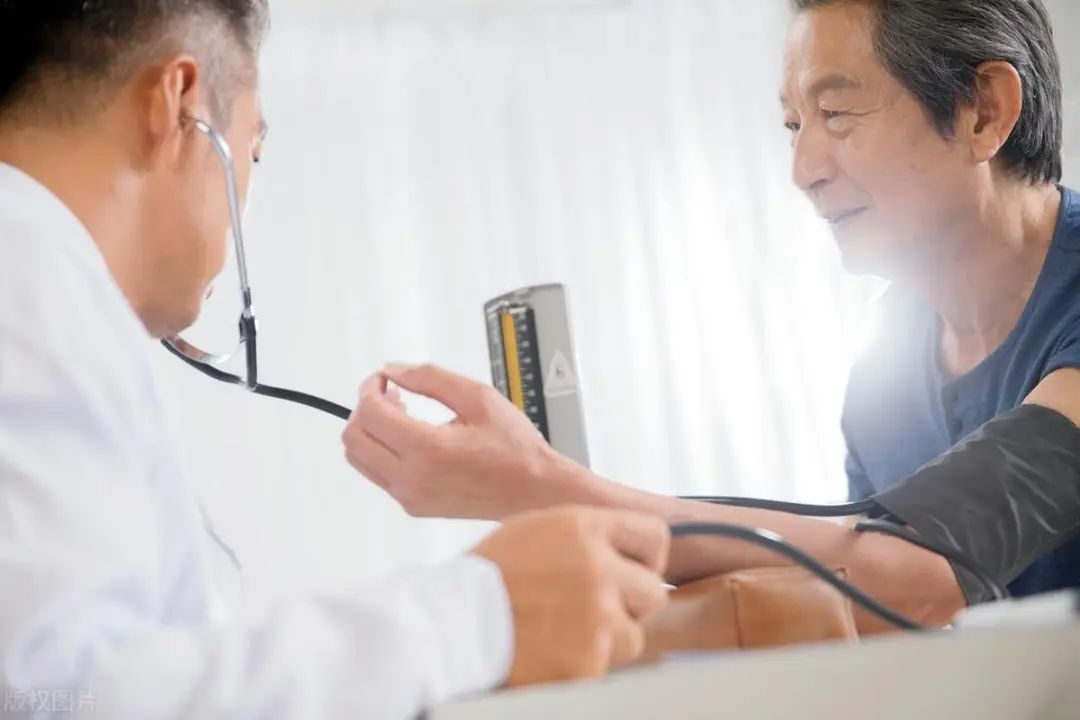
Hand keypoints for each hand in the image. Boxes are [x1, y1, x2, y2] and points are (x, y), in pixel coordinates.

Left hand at [342, 364, 600, 518]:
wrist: (534, 493)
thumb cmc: (516, 451)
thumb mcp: (477, 397)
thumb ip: (430, 378)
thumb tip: (394, 371)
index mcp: (428, 450)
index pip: (370, 414)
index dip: (370, 388)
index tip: (383, 379)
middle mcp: (412, 479)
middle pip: (354, 438)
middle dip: (365, 408)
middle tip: (390, 394)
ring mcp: (410, 497)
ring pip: (358, 459)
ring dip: (370, 431)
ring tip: (401, 414)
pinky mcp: (413, 507)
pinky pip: (377, 474)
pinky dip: (381, 451)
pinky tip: (410, 437)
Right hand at [472, 506, 670, 685]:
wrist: (453, 623)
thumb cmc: (489, 575)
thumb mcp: (538, 528)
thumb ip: (586, 535)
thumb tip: (626, 546)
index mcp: (585, 528)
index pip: (655, 535)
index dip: (647, 557)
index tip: (632, 570)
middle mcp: (598, 568)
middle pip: (653, 590)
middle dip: (630, 603)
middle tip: (594, 609)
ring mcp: (597, 616)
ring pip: (635, 634)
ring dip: (609, 638)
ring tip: (566, 632)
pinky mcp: (589, 659)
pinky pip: (607, 665)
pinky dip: (585, 663)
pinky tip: (553, 651)